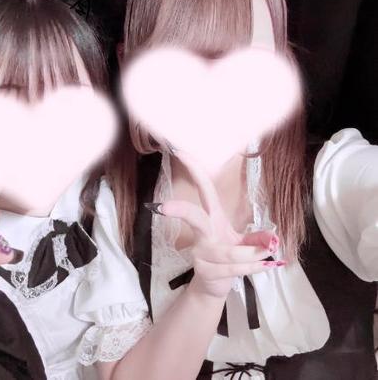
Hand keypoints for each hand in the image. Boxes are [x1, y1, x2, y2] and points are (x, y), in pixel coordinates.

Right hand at [154, 151, 281, 299]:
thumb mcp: (244, 242)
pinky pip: (233, 269)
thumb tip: (273, 239)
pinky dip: (253, 267)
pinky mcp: (205, 271)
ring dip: (251, 254)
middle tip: (164, 207)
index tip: (180, 153)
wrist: (213, 285)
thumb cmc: (228, 256)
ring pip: (227, 252)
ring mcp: (201, 253)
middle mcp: (204, 233)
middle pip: (194, 217)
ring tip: (268, 255)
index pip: (203, 190)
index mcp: (212, 218)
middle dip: (181, 210)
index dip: (195, 171)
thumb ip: (258, 238)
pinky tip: (265, 265)